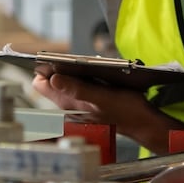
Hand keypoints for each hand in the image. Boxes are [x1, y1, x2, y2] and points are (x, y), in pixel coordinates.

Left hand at [33, 72, 183, 151]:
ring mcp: (76, 105)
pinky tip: (95, 76)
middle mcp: (68, 105)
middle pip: (51, 81)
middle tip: (75, 61)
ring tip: (88, 68)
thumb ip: (78, 89)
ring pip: (64, 82)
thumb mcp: (102, 97)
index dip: (43, 69)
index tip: (53, 58)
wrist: (142, 124)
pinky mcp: (86, 103)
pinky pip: (76, 85)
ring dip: (72, 72)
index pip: (40, 84)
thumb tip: (53, 78)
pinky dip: (82, 78)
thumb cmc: (125, 110)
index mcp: (68, 103)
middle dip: (58, 68)